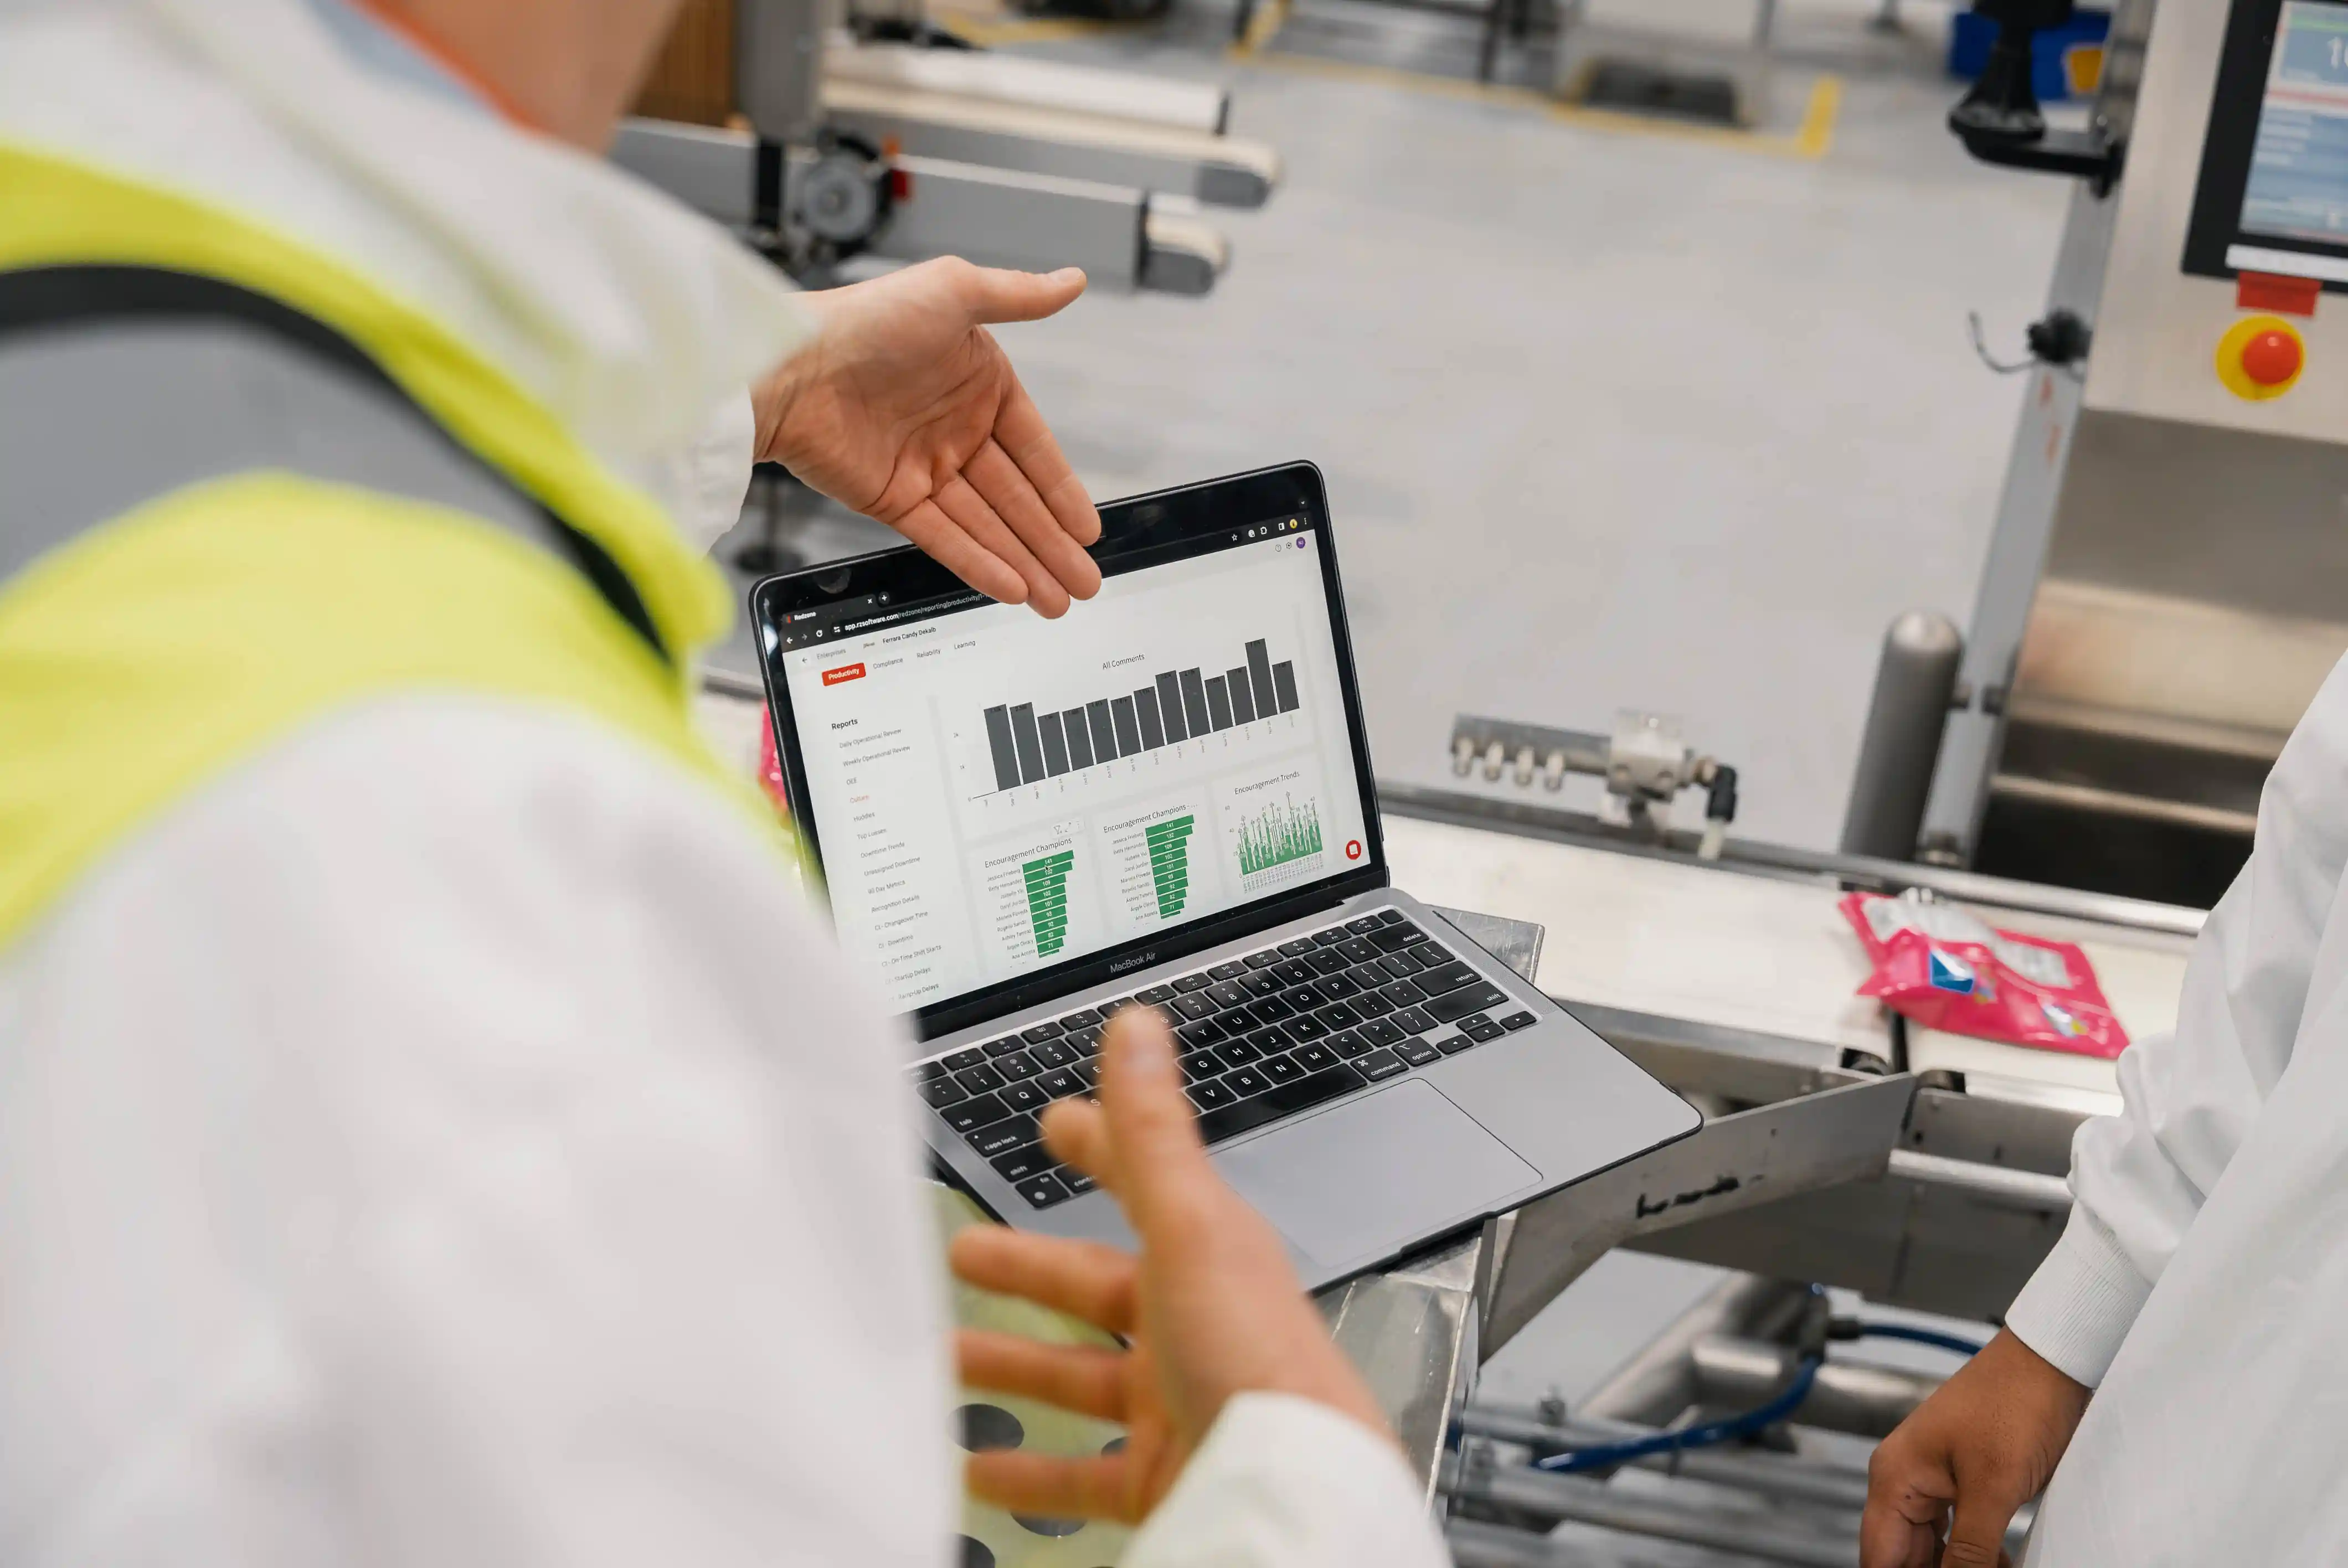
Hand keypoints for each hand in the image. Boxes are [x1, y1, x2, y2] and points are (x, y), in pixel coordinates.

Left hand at [753, 258, 1102, 615]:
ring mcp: (923, 468)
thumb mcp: (954, 290)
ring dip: (1025, 564)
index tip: (1088, 528)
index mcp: (977, 385)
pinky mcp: (891, 499)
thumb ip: (1018, 296)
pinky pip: (944, 538)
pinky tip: (1011, 588)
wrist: (787, 365)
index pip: (1034, 450)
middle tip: (1086, 581)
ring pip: (987, 527)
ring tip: (1058, 600)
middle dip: (1053, 543)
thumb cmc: (863, 318)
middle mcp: (953, 430)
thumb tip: (1072, 281)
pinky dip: (978, 564)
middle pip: (1017, 499)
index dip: (1063, 492)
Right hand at [947, 1007, 1392, 1523]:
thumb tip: (1137, 1028)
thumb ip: (1152, 1134)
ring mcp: (1179, 1401)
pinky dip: (1029, 1468)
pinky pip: (1084, 1471)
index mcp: (1207, 1254)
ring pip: (1078, 1375)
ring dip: (1012, 1364)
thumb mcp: (1191, 1229)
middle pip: (1095, 1285)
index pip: (1142, 1181)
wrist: (1294, 1494)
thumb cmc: (1257, 1362)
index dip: (1096, 1146)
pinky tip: (980, 1469)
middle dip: (1028, 1266)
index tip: (1059, 1122)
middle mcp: (1195, 1323)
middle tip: (968, 1250)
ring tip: (944, 1358)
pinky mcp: (1165, 1474)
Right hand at [1861, 1329, 2090, 1567]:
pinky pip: (1956, 1531)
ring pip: (1932, 1547)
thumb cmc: (2015, 1402)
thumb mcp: (1993, 1487)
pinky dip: (1975, 1555)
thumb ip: (1970, 1549)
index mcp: (1895, 1477)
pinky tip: (2000, 1565)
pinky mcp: (1963, 1479)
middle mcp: (1905, 1479)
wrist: (2050, 1360)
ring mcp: (1933, 1478)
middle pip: (1903, 1554)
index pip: (1879, 1558)